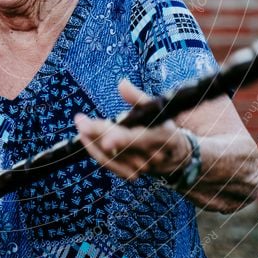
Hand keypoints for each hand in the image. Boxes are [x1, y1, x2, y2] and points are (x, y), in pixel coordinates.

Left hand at [75, 79, 190, 180]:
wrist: (176, 156)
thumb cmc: (163, 126)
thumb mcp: (157, 109)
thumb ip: (138, 98)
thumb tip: (121, 84)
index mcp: (163, 136)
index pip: (139, 138)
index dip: (120, 138)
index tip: (103, 134)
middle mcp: (153, 155)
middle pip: (121, 147)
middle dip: (100, 134)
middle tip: (81, 121)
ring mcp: (142, 168)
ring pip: (113, 157)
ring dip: (93, 142)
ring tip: (81, 126)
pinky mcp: (132, 174)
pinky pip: (110, 165)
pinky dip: (96, 152)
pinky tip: (86, 139)